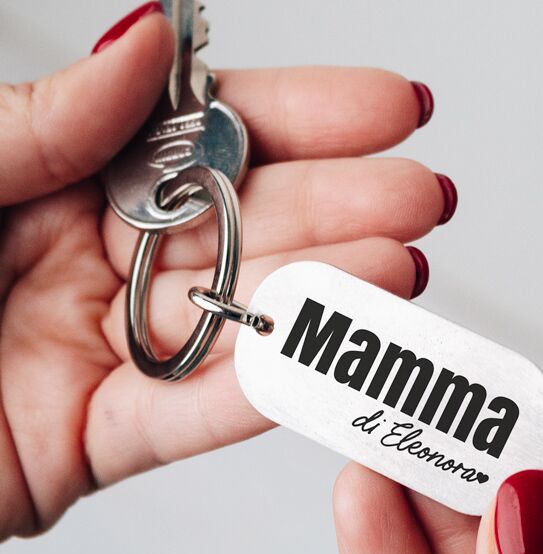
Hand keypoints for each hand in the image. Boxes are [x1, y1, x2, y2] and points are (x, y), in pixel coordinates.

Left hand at [0, 6, 453, 538]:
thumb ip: (40, 115)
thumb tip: (148, 44)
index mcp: (58, 175)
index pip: (206, 135)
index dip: (304, 115)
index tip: (388, 106)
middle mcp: (98, 258)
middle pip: (244, 227)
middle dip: (345, 207)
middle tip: (423, 197)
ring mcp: (106, 349)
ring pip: (236, 322)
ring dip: (328, 299)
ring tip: (402, 273)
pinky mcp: (95, 440)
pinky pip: (194, 415)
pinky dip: (266, 390)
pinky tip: (334, 357)